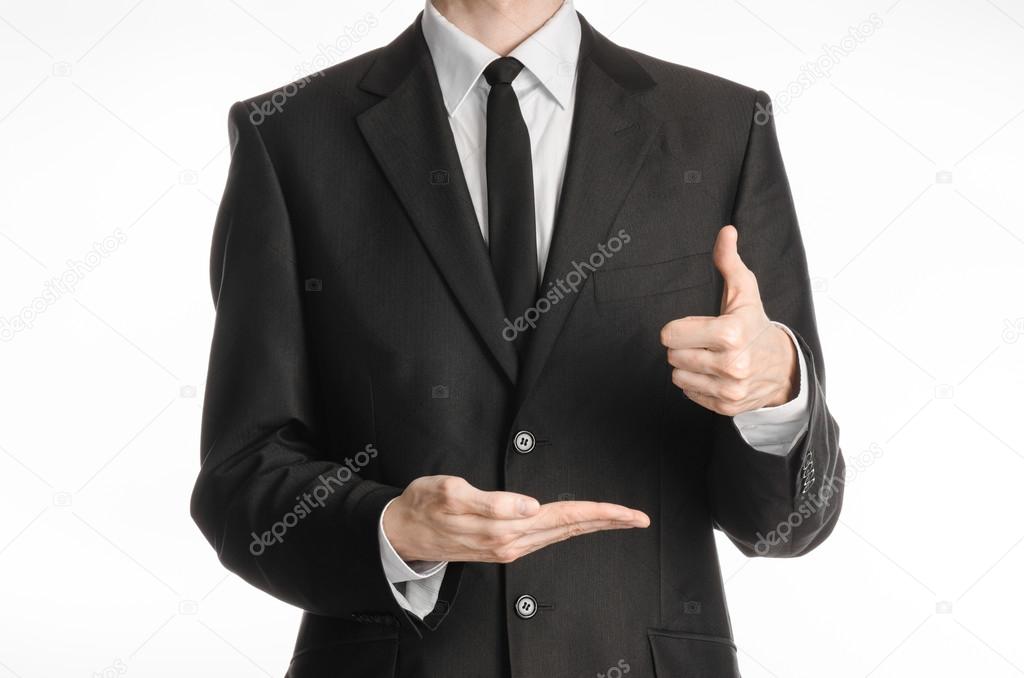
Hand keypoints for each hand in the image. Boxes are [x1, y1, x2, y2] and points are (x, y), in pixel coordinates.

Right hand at [382, 475, 649, 562]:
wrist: (401, 533)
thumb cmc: (423, 506)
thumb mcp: (449, 494)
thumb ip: (491, 502)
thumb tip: (531, 506)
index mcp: (504, 527)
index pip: (564, 516)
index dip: (599, 513)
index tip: (628, 513)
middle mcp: (512, 542)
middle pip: (570, 528)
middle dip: (606, 522)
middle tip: (639, 518)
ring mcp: (509, 547)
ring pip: (561, 534)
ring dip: (591, 526)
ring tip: (618, 518)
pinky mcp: (503, 546)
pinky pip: (546, 537)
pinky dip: (569, 529)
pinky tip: (578, 524)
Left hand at [660, 225, 797, 415]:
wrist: (784, 368)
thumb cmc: (757, 325)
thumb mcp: (745, 293)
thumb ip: (729, 262)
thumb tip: (726, 231)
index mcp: (730, 333)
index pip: (671, 334)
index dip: (677, 329)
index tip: (691, 327)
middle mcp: (730, 364)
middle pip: (672, 356)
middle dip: (683, 347)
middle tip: (703, 342)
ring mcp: (729, 388)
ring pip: (677, 376)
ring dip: (687, 367)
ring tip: (708, 358)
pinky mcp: (726, 406)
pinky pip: (689, 394)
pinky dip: (696, 384)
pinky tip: (714, 374)